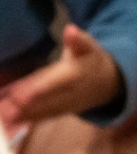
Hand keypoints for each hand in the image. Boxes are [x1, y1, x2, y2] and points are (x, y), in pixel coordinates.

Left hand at [0, 24, 123, 125]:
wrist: (109, 82)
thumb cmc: (92, 60)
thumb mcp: (89, 46)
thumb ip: (78, 40)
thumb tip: (71, 30)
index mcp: (76, 75)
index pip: (54, 83)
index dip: (37, 89)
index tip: (19, 96)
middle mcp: (73, 94)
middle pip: (47, 101)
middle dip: (26, 107)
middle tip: (5, 112)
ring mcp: (68, 105)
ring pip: (45, 111)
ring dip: (24, 116)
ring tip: (5, 119)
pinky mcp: (62, 111)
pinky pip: (45, 117)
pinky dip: (28, 120)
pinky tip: (12, 123)